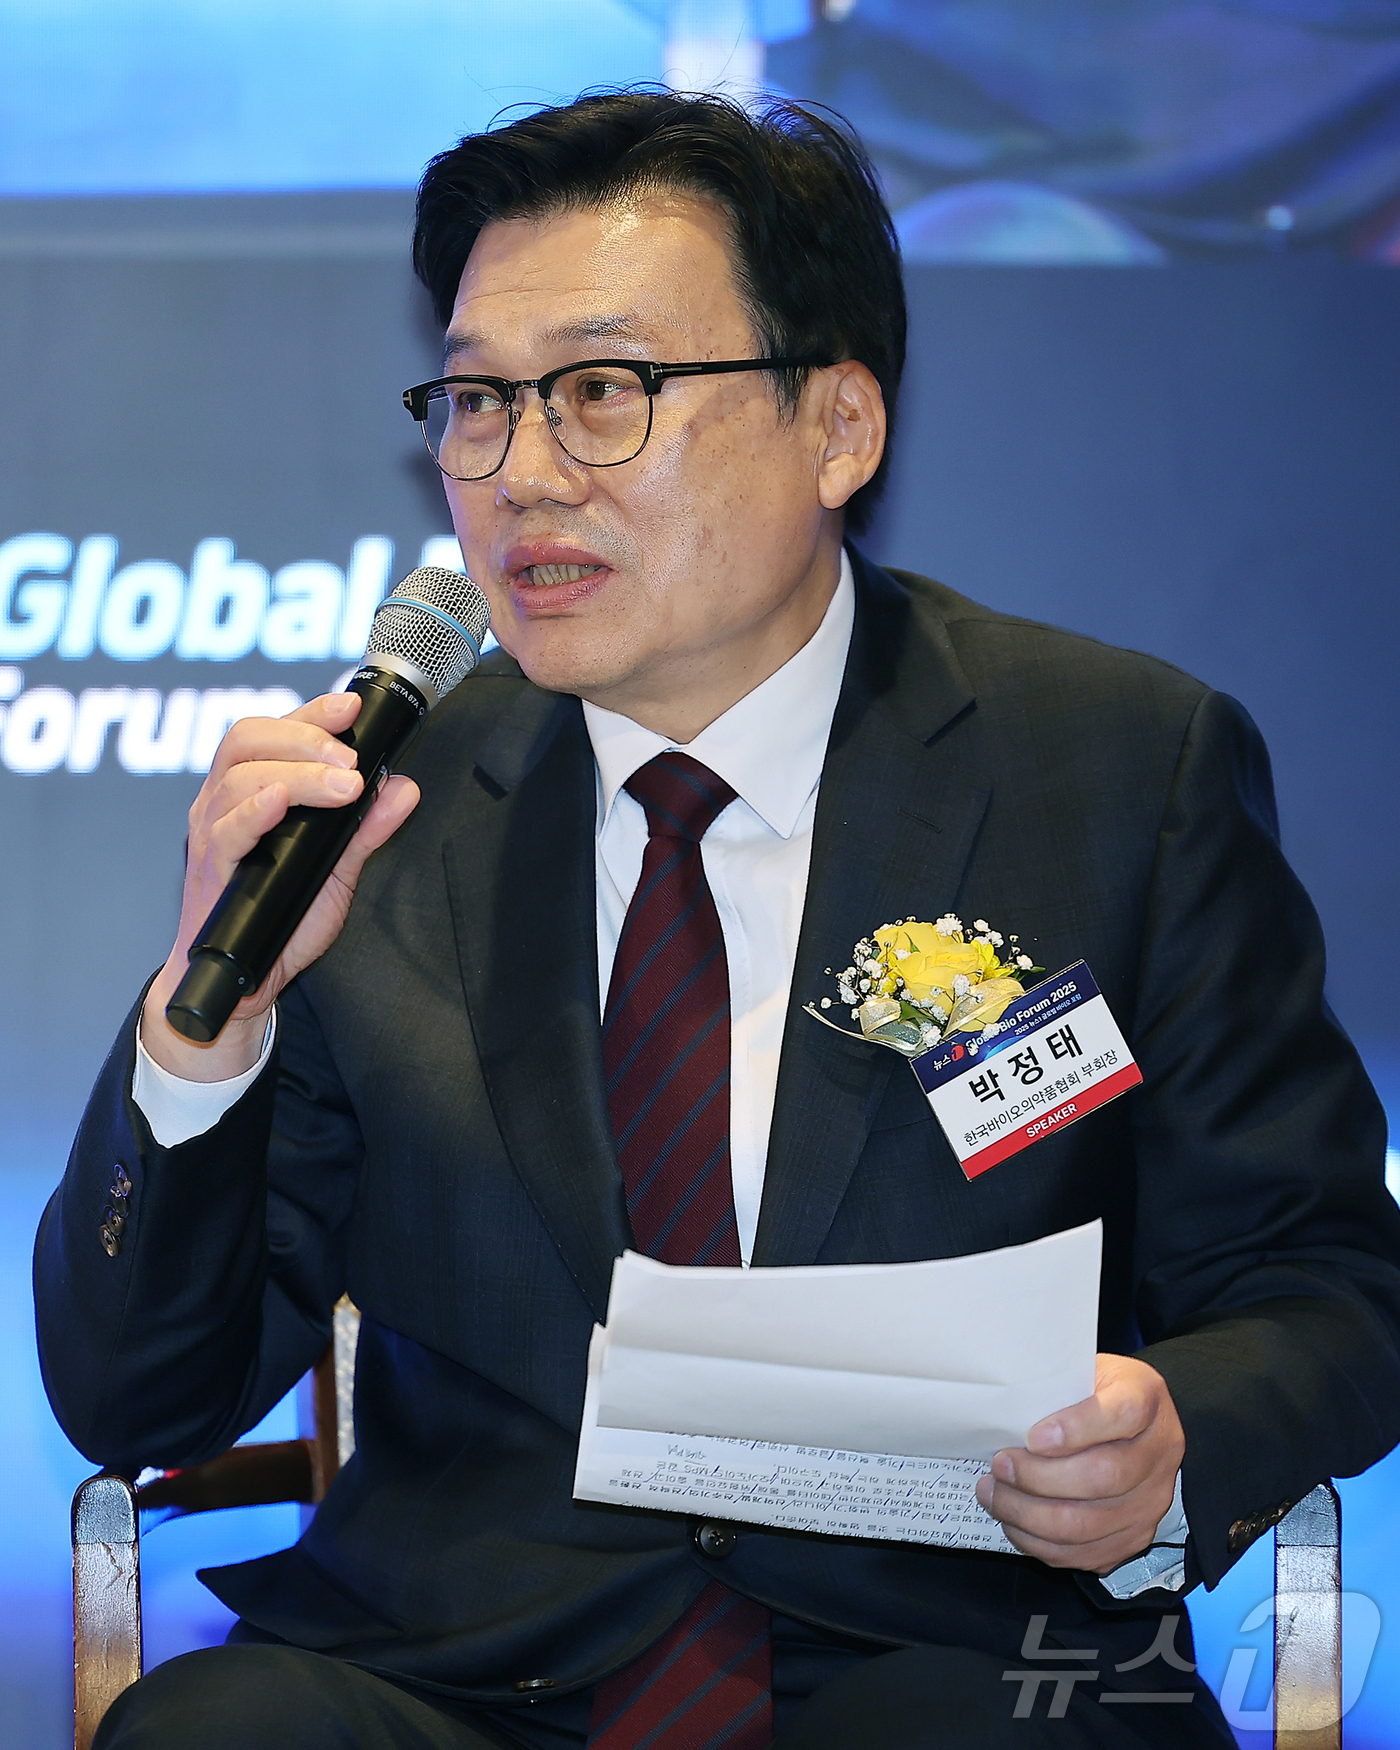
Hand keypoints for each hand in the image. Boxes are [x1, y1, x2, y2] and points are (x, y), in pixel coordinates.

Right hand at [141, 692, 419, 1080]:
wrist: (246, 980)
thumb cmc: (283, 918)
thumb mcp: (337, 869)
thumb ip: (367, 829)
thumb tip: (404, 788)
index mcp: (252, 788)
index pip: (274, 729)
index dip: (311, 711)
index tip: (351, 706)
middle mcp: (224, 800)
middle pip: (248, 738)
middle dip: (305, 737)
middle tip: (351, 760)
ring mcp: (212, 832)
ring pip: (239, 777)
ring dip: (296, 773)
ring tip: (342, 786)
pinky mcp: (209, 869)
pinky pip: (223, 831)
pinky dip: (252, 811)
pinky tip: (278, 802)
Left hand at [974, 1353, 1184, 1574]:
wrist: (1134, 1427)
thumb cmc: (1095, 1394)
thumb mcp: (1082, 1371)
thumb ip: (1054, 1388)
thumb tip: (1003, 1416)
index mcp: (1147, 1398)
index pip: (1123, 1414)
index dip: (1075, 1428)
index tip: (1032, 1437)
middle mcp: (1159, 1452)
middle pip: (1103, 1477)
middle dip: (1038, 1478)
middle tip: (1000, 1466)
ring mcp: (1151, 1501)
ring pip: (1089, 1524)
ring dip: (1030, 1515)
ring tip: (994, 1495)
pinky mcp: (1135, 1537)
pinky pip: (1085, 1554)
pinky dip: (1041, 1543)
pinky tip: (1015, 1522)